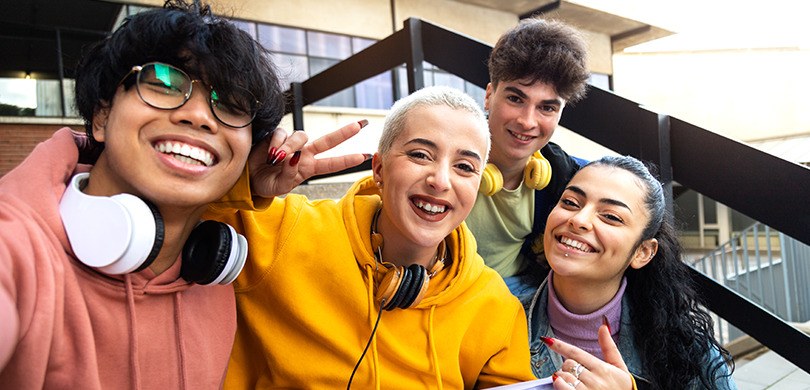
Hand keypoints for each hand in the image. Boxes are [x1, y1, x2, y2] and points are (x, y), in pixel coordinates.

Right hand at [248, 120, 368, 197]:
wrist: (250, 178)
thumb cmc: (268, 184)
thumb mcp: (280, 186)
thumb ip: (289, 174)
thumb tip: (295, 157)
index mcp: (309, 168)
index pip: (332, 164)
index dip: (347, 160)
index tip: (364, 156)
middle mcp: (304, 154)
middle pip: (327, 141)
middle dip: (344, 133)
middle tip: (359, 126)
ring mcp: (292, 144)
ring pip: (301, 136)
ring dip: (290, 146)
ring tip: (277, 158)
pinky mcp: (278, 136)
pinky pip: (283, 133)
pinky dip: (277, 142)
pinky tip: (270, 152)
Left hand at [544, 322, 633, 389]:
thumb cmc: (621, 388)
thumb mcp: (619, 367)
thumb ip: (609, 347)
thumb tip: (603, 325)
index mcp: (603, 369)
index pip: (576, 352)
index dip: (560, 345)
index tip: (547, 340)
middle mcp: (595, 380)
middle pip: (567, 364)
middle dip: (567, 367)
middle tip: (576, 374)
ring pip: (562, 376)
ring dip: (562, 378)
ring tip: (573, 383)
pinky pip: (561, 387)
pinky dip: (559, 385)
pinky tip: (564, 386)